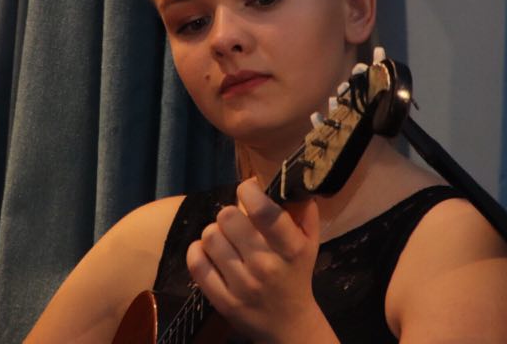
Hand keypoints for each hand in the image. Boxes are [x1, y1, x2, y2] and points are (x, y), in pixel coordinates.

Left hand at [186, 179, 334, 342]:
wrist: (289, 325)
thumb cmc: (296, 275)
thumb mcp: (310, 243)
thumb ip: (304, 211)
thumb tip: (288, 182)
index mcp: (291, 249)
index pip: (263, 210)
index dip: (248, 191)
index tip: (248, 190)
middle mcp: (266, 266)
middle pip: (228, 217)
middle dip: (230, 213)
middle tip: (235, 221)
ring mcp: (242, 285)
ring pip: (210, 237)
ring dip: (214, 232)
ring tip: (224, 239)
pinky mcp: (222, 301)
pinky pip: (197, 264)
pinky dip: (198, 251)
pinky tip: (209, 252)